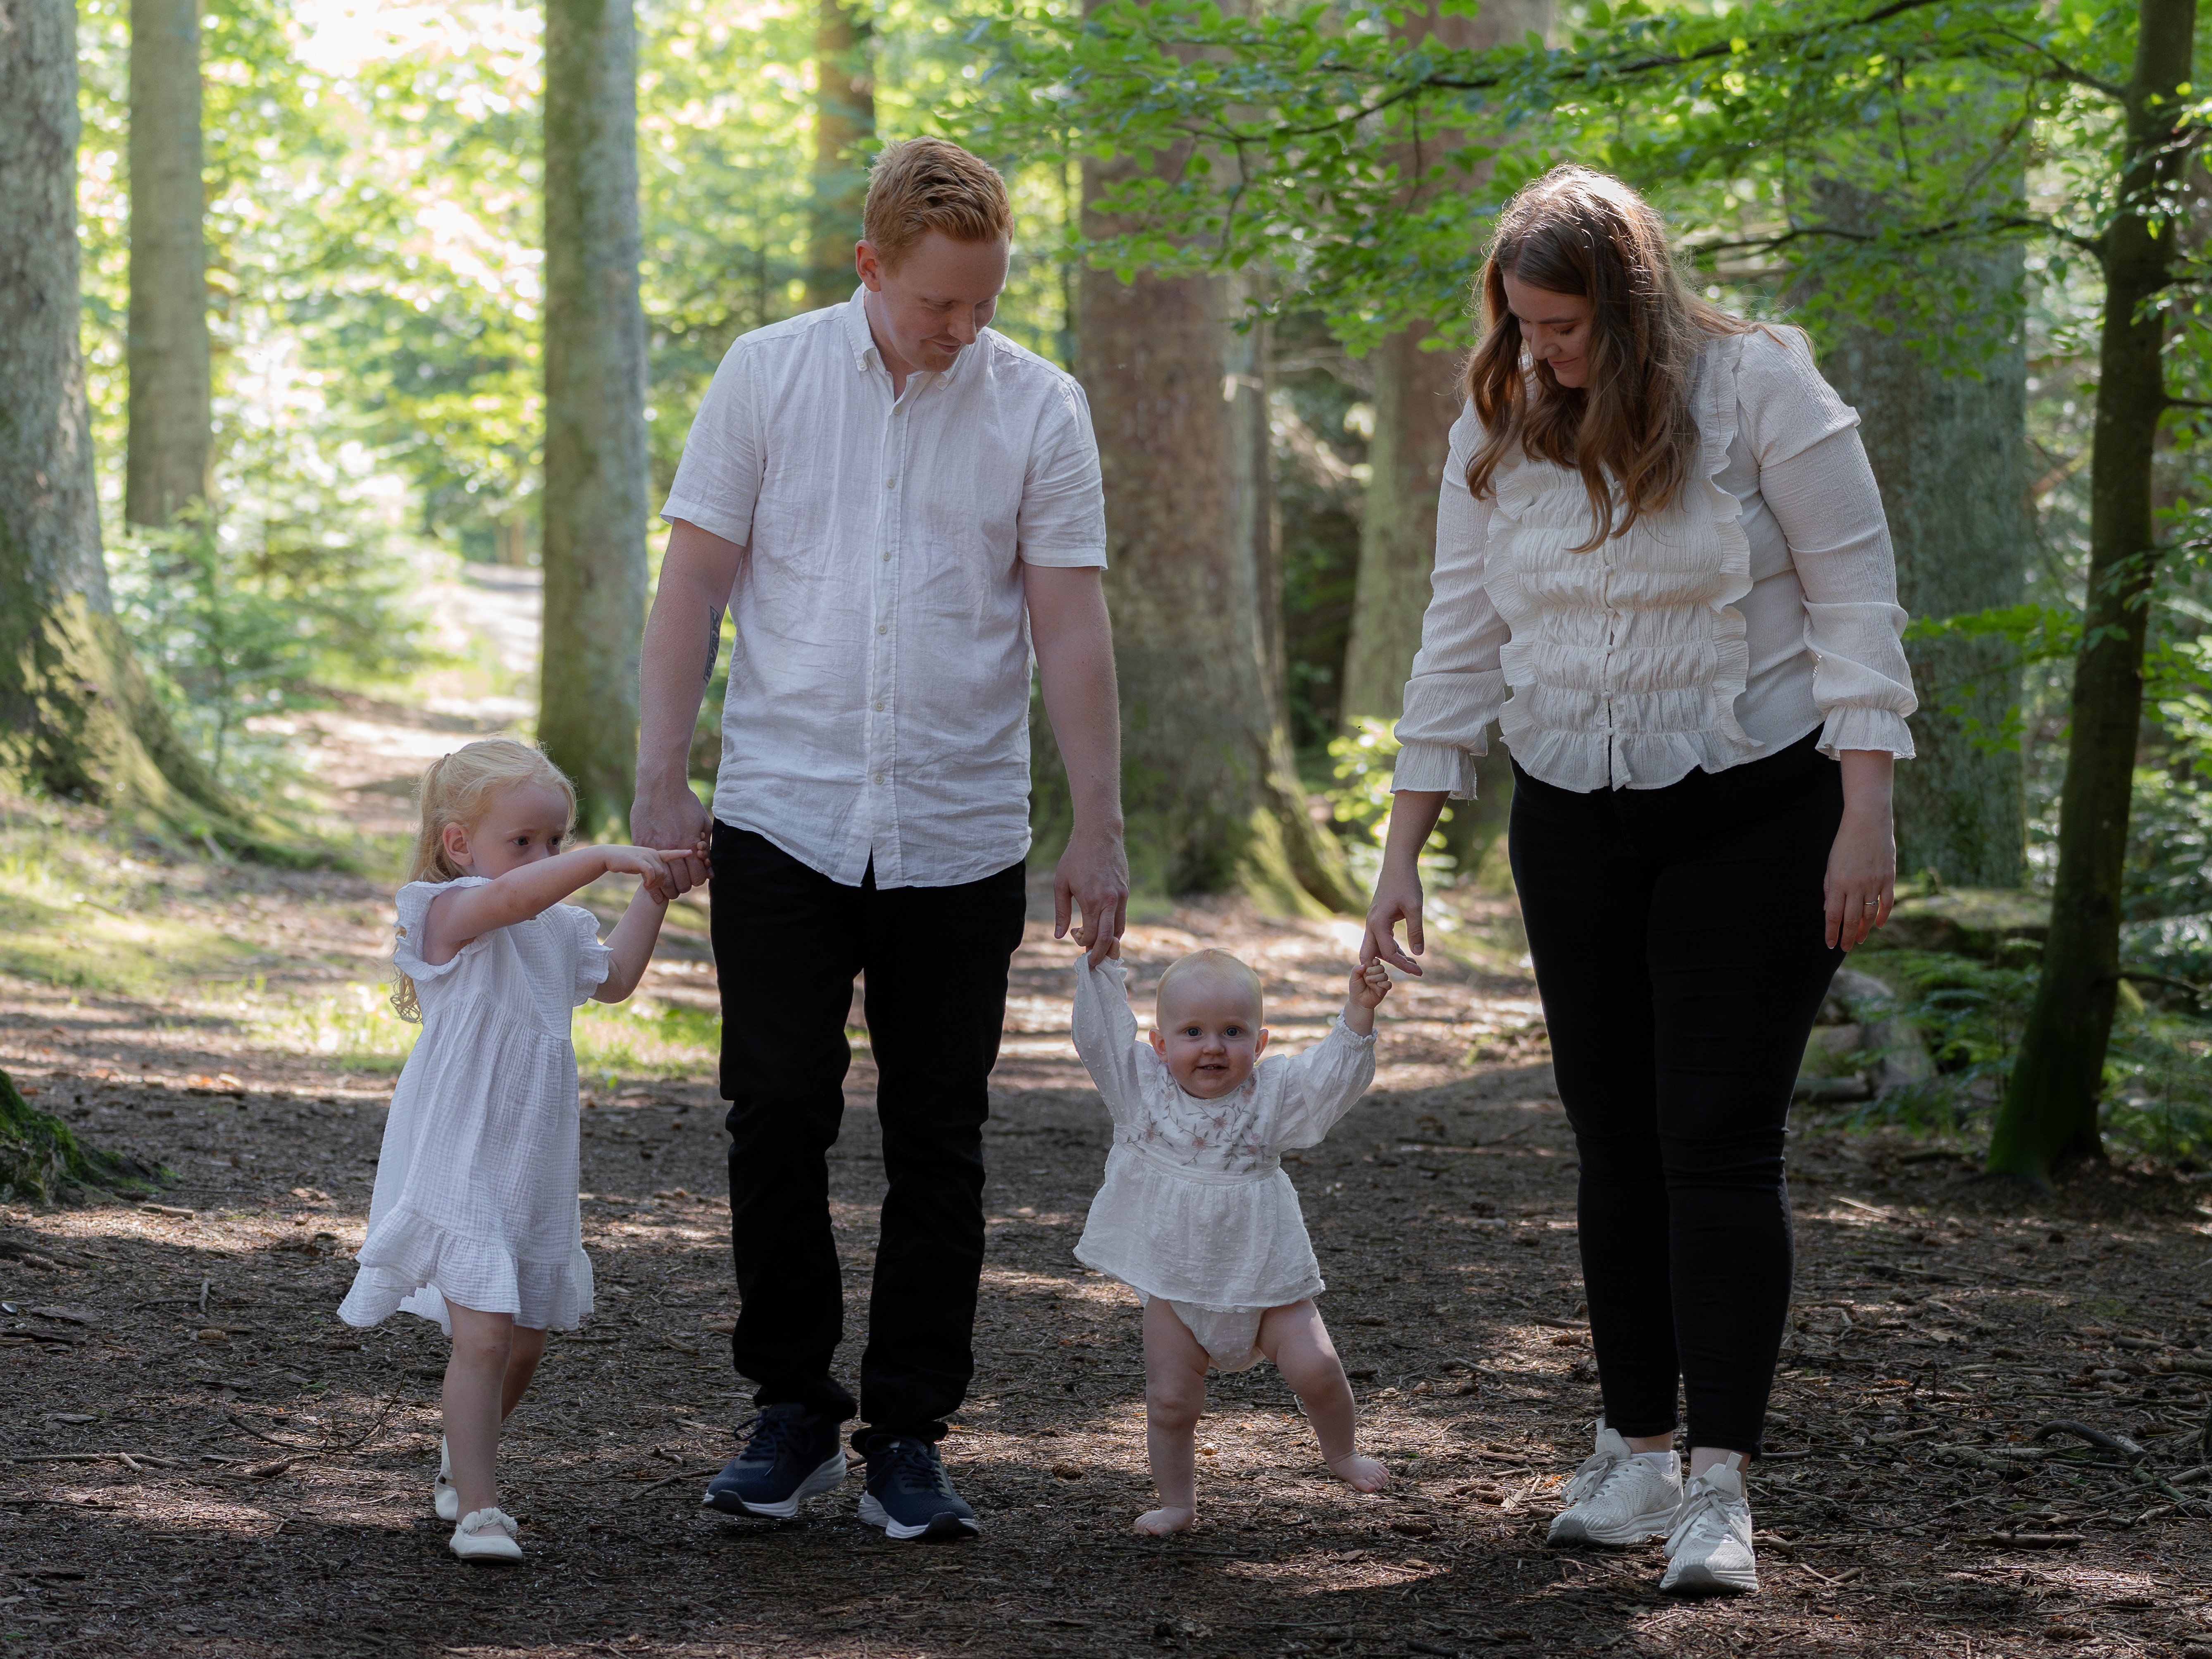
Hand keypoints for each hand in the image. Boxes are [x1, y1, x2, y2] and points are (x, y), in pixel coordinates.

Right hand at [600, 845, 693, 906]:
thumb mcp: (639, 867)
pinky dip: (650, 881)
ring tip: (647, 887)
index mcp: (654, 853)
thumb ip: (650, 872)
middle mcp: (652, 852)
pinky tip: (645, 885)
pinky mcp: (639, 860)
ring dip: (655, 884)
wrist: (608, 857)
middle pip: (666, 872)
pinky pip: (651, 872)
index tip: (691, 852)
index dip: (680, 854)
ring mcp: (646, 855)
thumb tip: (658, 886)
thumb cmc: (624, 862)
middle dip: (661, 884)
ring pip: (661, 873)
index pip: (670, 853)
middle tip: (650, 889)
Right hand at [630, 785, 711, 894]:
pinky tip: (655, 878)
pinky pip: (646, 870)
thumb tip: (710, 872)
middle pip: (681, 883)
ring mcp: (655, 846)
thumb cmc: (685, 804)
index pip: (698, 877)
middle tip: (683, 883)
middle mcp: (672, 847)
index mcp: (690, 843)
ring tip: (670, 885)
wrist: (660, 786)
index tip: (696, 877)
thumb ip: (706, 850)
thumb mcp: (703, 824)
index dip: (699, 880)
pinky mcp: (641, 844)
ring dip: (668, 887)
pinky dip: (652, 878)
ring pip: (663, 881)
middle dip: (684, 887)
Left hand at [1055, 821, 1129, 967]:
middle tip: (1093, 964)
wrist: (1099, 833)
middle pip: (1108, 939)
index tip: (1074, 937)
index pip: (1091, 936)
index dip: (1082, 944)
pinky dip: (1113, 927)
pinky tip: (1102, 926)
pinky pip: (1121, 916)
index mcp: (1092, 901)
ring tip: (1098, 948)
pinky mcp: (1126, 891)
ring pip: (1119, 930)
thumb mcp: (1061, 884)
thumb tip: (1059, 936)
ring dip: (1109, 942)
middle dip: (1100, 955)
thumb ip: (1061, 912)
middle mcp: (1110, 902)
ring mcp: (1121, 897)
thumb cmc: (1075, 857)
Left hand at [1348, 960, 1391, 1010]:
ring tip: (1369, 983)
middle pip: (1381, 967)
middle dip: (1373, 971)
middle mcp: (1377, 974)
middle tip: (1366, 977)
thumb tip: (1364, 965)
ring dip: (1376, 978)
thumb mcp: (1353, 978)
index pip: (1376, 961)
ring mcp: (1381, 981)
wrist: (1358, 1002)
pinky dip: (1384, 984)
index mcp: (1370, 969)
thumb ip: (1356, 970)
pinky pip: (1389, 984)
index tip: (1371, 964)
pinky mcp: (1384, 989)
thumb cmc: (1355, 989)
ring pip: (1384, 975)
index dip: (1374, 961)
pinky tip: (1378, 985)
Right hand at [1361, 857, 1425, 975]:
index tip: (1419, 972)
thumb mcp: (1414, 907)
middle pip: (1371, 955)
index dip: (1403, 965)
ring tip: (1412, 963)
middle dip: (1389, 966)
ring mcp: (1372, 921)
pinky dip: (1391, 947)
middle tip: (1411, 970)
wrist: (1397, 863)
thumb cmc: (1406, 882)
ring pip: (1375, 948)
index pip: (1388, 953)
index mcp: (1377, 923)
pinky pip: (1380, 939)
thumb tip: (1418, 954)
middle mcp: (1371, 924)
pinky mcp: (1377, 918)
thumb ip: (1415, 931)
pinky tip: (1405, 951)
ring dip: (1391, 957)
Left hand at [1823, 806, 1895, 950]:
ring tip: (1859, 939)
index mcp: (1838, 883)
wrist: (1867, 821)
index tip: (1830, 944)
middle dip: (1847, 937)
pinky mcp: (1888, 878)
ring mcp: (1874, 883)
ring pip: (1869, 914)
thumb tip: (1829, 910)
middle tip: (1845, 948)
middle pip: (1852, 920)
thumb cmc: (1845, 842)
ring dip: (1864, 930)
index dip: (1832, 932)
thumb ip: (1830, 888)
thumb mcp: (1831, 865)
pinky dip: (1883, 916)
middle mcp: (1856, 886)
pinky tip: (1877, 925)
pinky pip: (1886, 903)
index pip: (1834, 916)